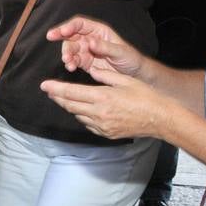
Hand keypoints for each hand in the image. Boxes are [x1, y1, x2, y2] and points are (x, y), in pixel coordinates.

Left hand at [41, 67, 166, 139]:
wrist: (160, 119)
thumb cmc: (146, 97)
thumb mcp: (125, 80)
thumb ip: (104, 75)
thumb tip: (91, 71)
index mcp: (102, 97)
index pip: (71, 92)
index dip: (55, 89)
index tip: (44, 85)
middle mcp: (99, 113)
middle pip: (70, 105)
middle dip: (58, 98)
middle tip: (50, 91)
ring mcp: (102, 126)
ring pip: (78, 115)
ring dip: (69, 107)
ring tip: (64, 99)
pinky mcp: (107, 134)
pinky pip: (88, 124)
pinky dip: (82, 116)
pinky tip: (82, 110)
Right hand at [45, 16, 143, 78]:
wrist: (133, 74)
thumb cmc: (130, 58)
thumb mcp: (121, 52)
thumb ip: (105, 47)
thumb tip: (91, 42)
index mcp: (98, 31)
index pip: (79, 24)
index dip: (69, 26)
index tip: (62, 32)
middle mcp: (89, 39)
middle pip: (70, 35)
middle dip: (62, 39)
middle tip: (56, 44)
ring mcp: (85, 50)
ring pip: (70, 49)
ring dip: (66, 54)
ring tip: (68, 62)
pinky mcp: (84, 62)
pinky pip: (73, 61)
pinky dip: (70, 64)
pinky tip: (71, 67)